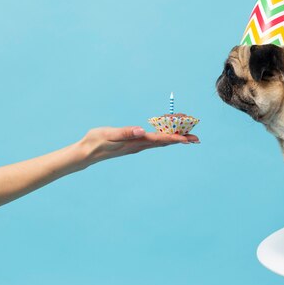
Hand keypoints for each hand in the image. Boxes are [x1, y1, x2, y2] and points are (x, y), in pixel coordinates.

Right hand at [78, 126, 199, 165]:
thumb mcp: (109, 134)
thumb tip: (141, 131)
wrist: (86, 153)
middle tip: (197, 138)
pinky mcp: (134, 144)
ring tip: (189, 137)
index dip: (175, 138)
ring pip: (160, 142)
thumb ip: (125, 132)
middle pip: (164, 142)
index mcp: (136, 142)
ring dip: (175, 138)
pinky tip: (169, 136)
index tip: (189, 139)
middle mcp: (139, 145)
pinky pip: (154, 140)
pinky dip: (164, 137)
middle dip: (181, 139)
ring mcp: (137, 146)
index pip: (160, 139)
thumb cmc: (96, 142)